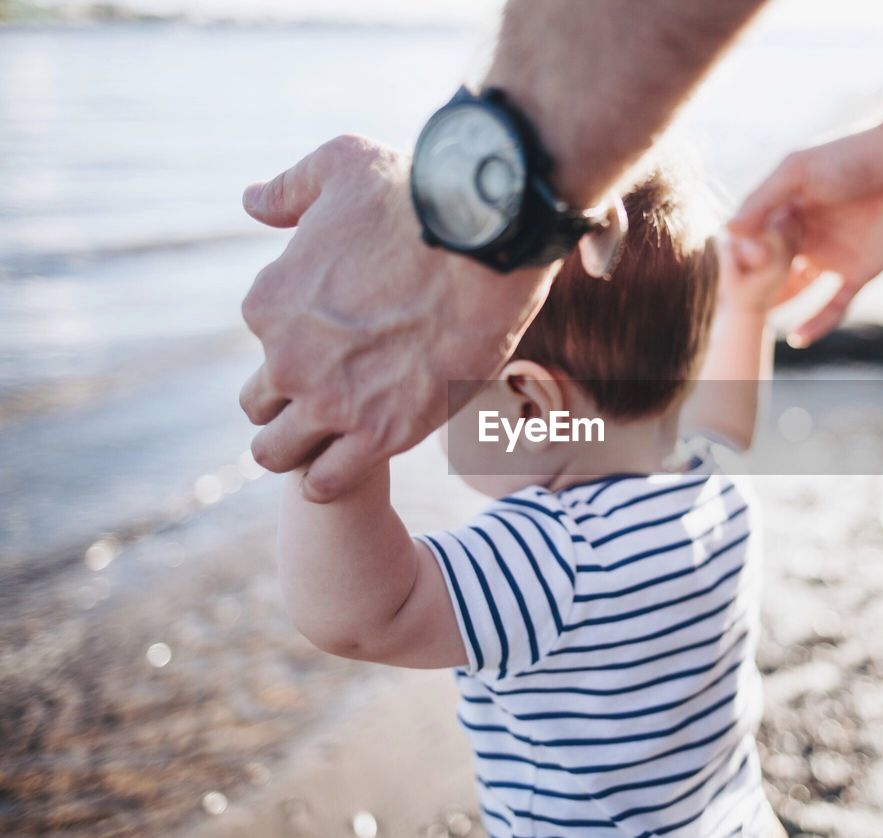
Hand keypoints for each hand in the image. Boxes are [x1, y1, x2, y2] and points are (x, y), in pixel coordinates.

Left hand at [239, 135, 550, 501]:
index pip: (264, 343)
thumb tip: (252, 202)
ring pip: (278, 454)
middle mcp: (288, 360)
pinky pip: (327, 484)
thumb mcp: (339, 165)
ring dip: (300, 448)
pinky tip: (356, 456)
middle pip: (262, 406)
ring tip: (338, 436)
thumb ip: (290, 189)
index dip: (300, 342)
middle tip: (342, 387)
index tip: (342, 335)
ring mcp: (332, 403)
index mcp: (269, 303)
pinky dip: (330, 478)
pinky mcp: (383, 435)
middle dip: (292, 400)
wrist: (486, 236)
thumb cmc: (417, 194)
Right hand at [729, 121, 882, 345]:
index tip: (735, 268)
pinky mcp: (859, 272)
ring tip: (760, 322)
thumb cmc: (853, 156)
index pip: (756, 240)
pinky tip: (797, 338)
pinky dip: (816, 323)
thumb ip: (761, 200)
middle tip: (738, 302)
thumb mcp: (797, 171)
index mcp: (788, 208)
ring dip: (780, 306)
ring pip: (798, 289)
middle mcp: (807, 234)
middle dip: (756, 285)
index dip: (745, 255)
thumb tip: (728, 232)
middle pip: (772, 268)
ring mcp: (832, 255)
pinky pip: (833, 304)